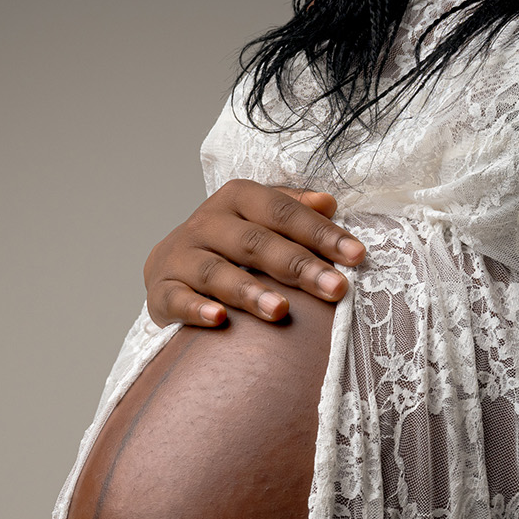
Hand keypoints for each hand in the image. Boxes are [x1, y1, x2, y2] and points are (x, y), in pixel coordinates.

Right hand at [143, 179, 365, 327]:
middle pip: (255, 243)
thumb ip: (293, 209)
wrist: (170, 268)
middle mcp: (206, 222)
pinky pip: (178, 300)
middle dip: (298, 266)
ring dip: (250, 292)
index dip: (321, 233)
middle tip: (335, 289)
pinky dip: (197, 309)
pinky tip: (220, 320)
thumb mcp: (261, 219)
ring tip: (281, 312)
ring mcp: (180, 257)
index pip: (283, 212)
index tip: (357, 256)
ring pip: (216, 272)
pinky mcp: (161, 291)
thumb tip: (328, 202)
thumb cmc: (230, 245)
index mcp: (237, 198)